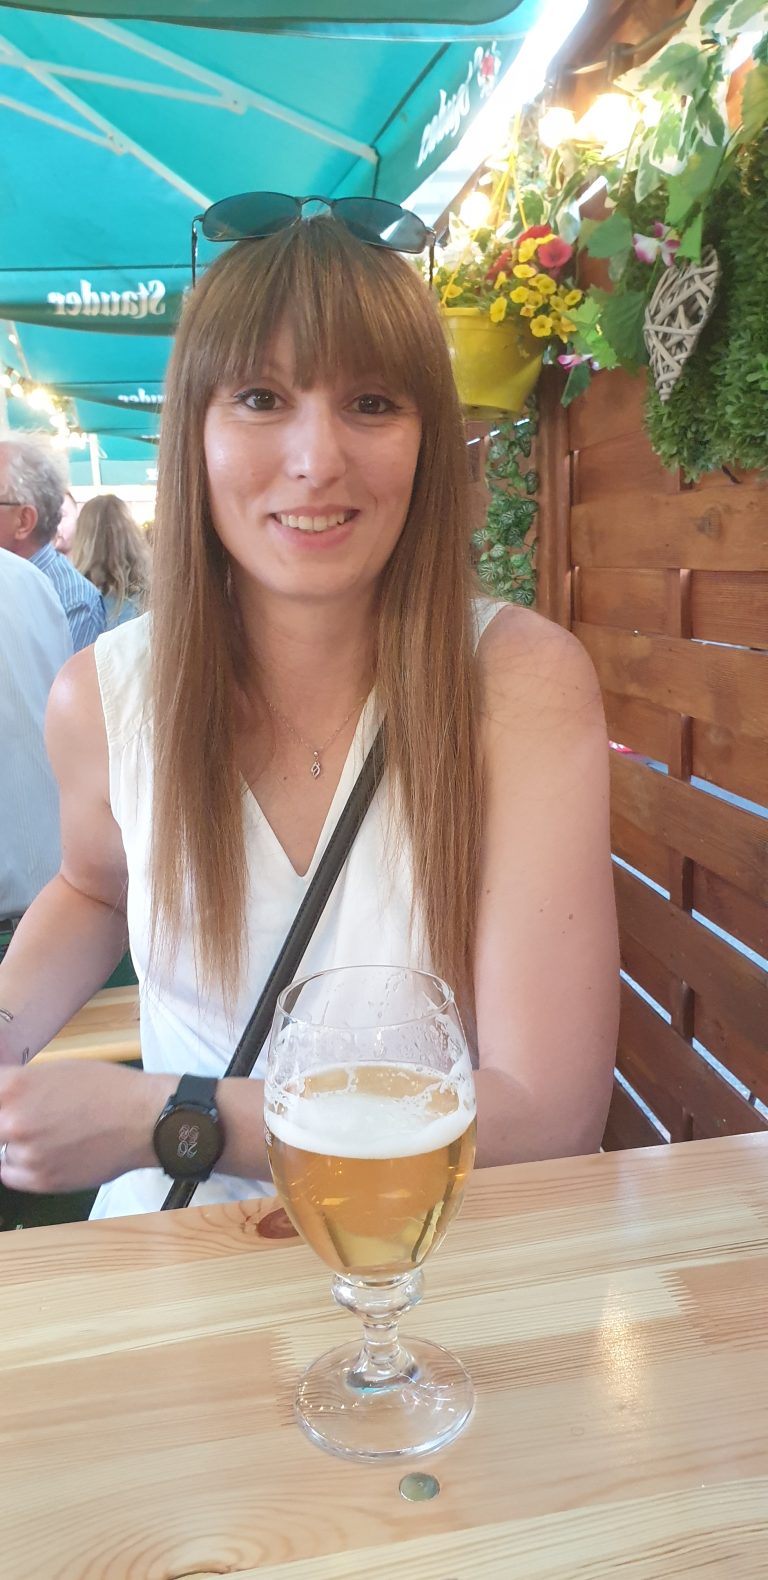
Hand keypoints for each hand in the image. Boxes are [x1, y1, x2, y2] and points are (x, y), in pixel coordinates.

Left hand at [0, 1062, 174, 1193]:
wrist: (143, 1120)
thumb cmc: (107, 1089)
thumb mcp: (55, 1071)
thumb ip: (18, 1085)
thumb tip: (3, 1097)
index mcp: (14, 1086)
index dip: (2, 1100)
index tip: (7, 1107)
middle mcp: (13, 1121)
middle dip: (8, 1123)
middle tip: (29, 1120)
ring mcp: (26, 1154)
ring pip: (3, 1151)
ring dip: (17, 1144)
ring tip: (50, 1134)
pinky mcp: (40, 1180)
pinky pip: (11, 1174)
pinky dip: (23, 1165)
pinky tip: (46, 1152)